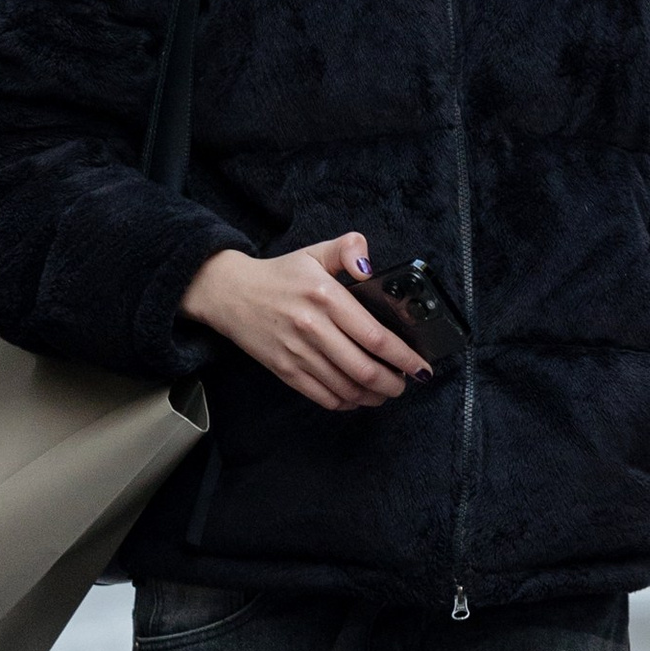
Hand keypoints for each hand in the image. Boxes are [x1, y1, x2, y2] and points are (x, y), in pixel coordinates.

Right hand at [180, 232, 430, 413]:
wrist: (229, 293)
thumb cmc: (279, 275)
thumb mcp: (315, 252)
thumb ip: (348, 248)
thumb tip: (370, 266)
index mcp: (326, 297)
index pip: (375, 336)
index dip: (403, 357)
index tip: (420, 366)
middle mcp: (313, 328)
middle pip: (364, 369)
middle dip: (393, 383)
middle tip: (406, 383)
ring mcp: (298, 353)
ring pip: (346, 388)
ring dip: (373, 396)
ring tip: (386, 392)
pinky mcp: (284, 370)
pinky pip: (322, 396)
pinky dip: (346, 402)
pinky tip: (357, 398)